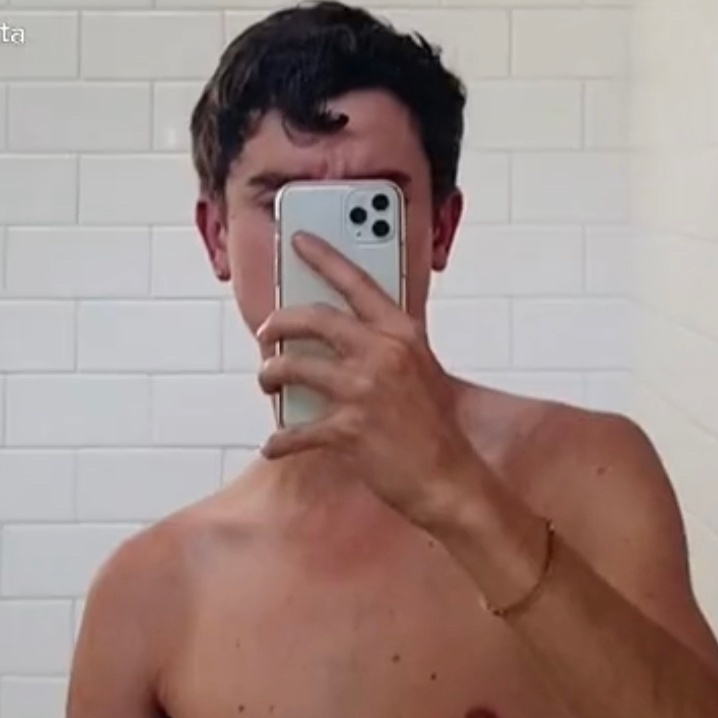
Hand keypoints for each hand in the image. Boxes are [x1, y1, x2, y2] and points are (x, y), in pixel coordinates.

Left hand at [257, 231, 480, 526]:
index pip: (357, 282)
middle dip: (279, 322)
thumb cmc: (435, 428)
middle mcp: (381, 353)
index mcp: (402, 334)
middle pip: (313, 318)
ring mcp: (363, 390)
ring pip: (292, 367)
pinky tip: (274, 445)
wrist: (450, 479)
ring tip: (269, 382)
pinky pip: (295, 430)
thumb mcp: (421, 370)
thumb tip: (344, 335)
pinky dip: (279, 440)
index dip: (324, 257)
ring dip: (271, 375)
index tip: (299, 239)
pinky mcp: (348, 429)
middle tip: (267, 330)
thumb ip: (386, 346)